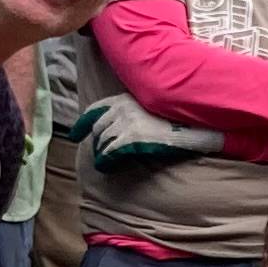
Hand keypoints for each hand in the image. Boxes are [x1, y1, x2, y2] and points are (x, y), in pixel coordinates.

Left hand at [85, 92, 220, 170]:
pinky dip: (105, 162)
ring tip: (106, 162)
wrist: (192, 127)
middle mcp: (122, 108)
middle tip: (101, 154)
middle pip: (98, 128)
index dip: (83, 124)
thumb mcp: (150, 108)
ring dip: (102, 153)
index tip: (74, 135)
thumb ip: (132, 112)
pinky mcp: (130, 139)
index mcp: (125, 98)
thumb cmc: (176, 120)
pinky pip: (109, 154)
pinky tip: (107, 168)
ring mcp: (125, 123)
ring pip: (102, 142)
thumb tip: (119, 126)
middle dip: (97, 142)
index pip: (96, 109)